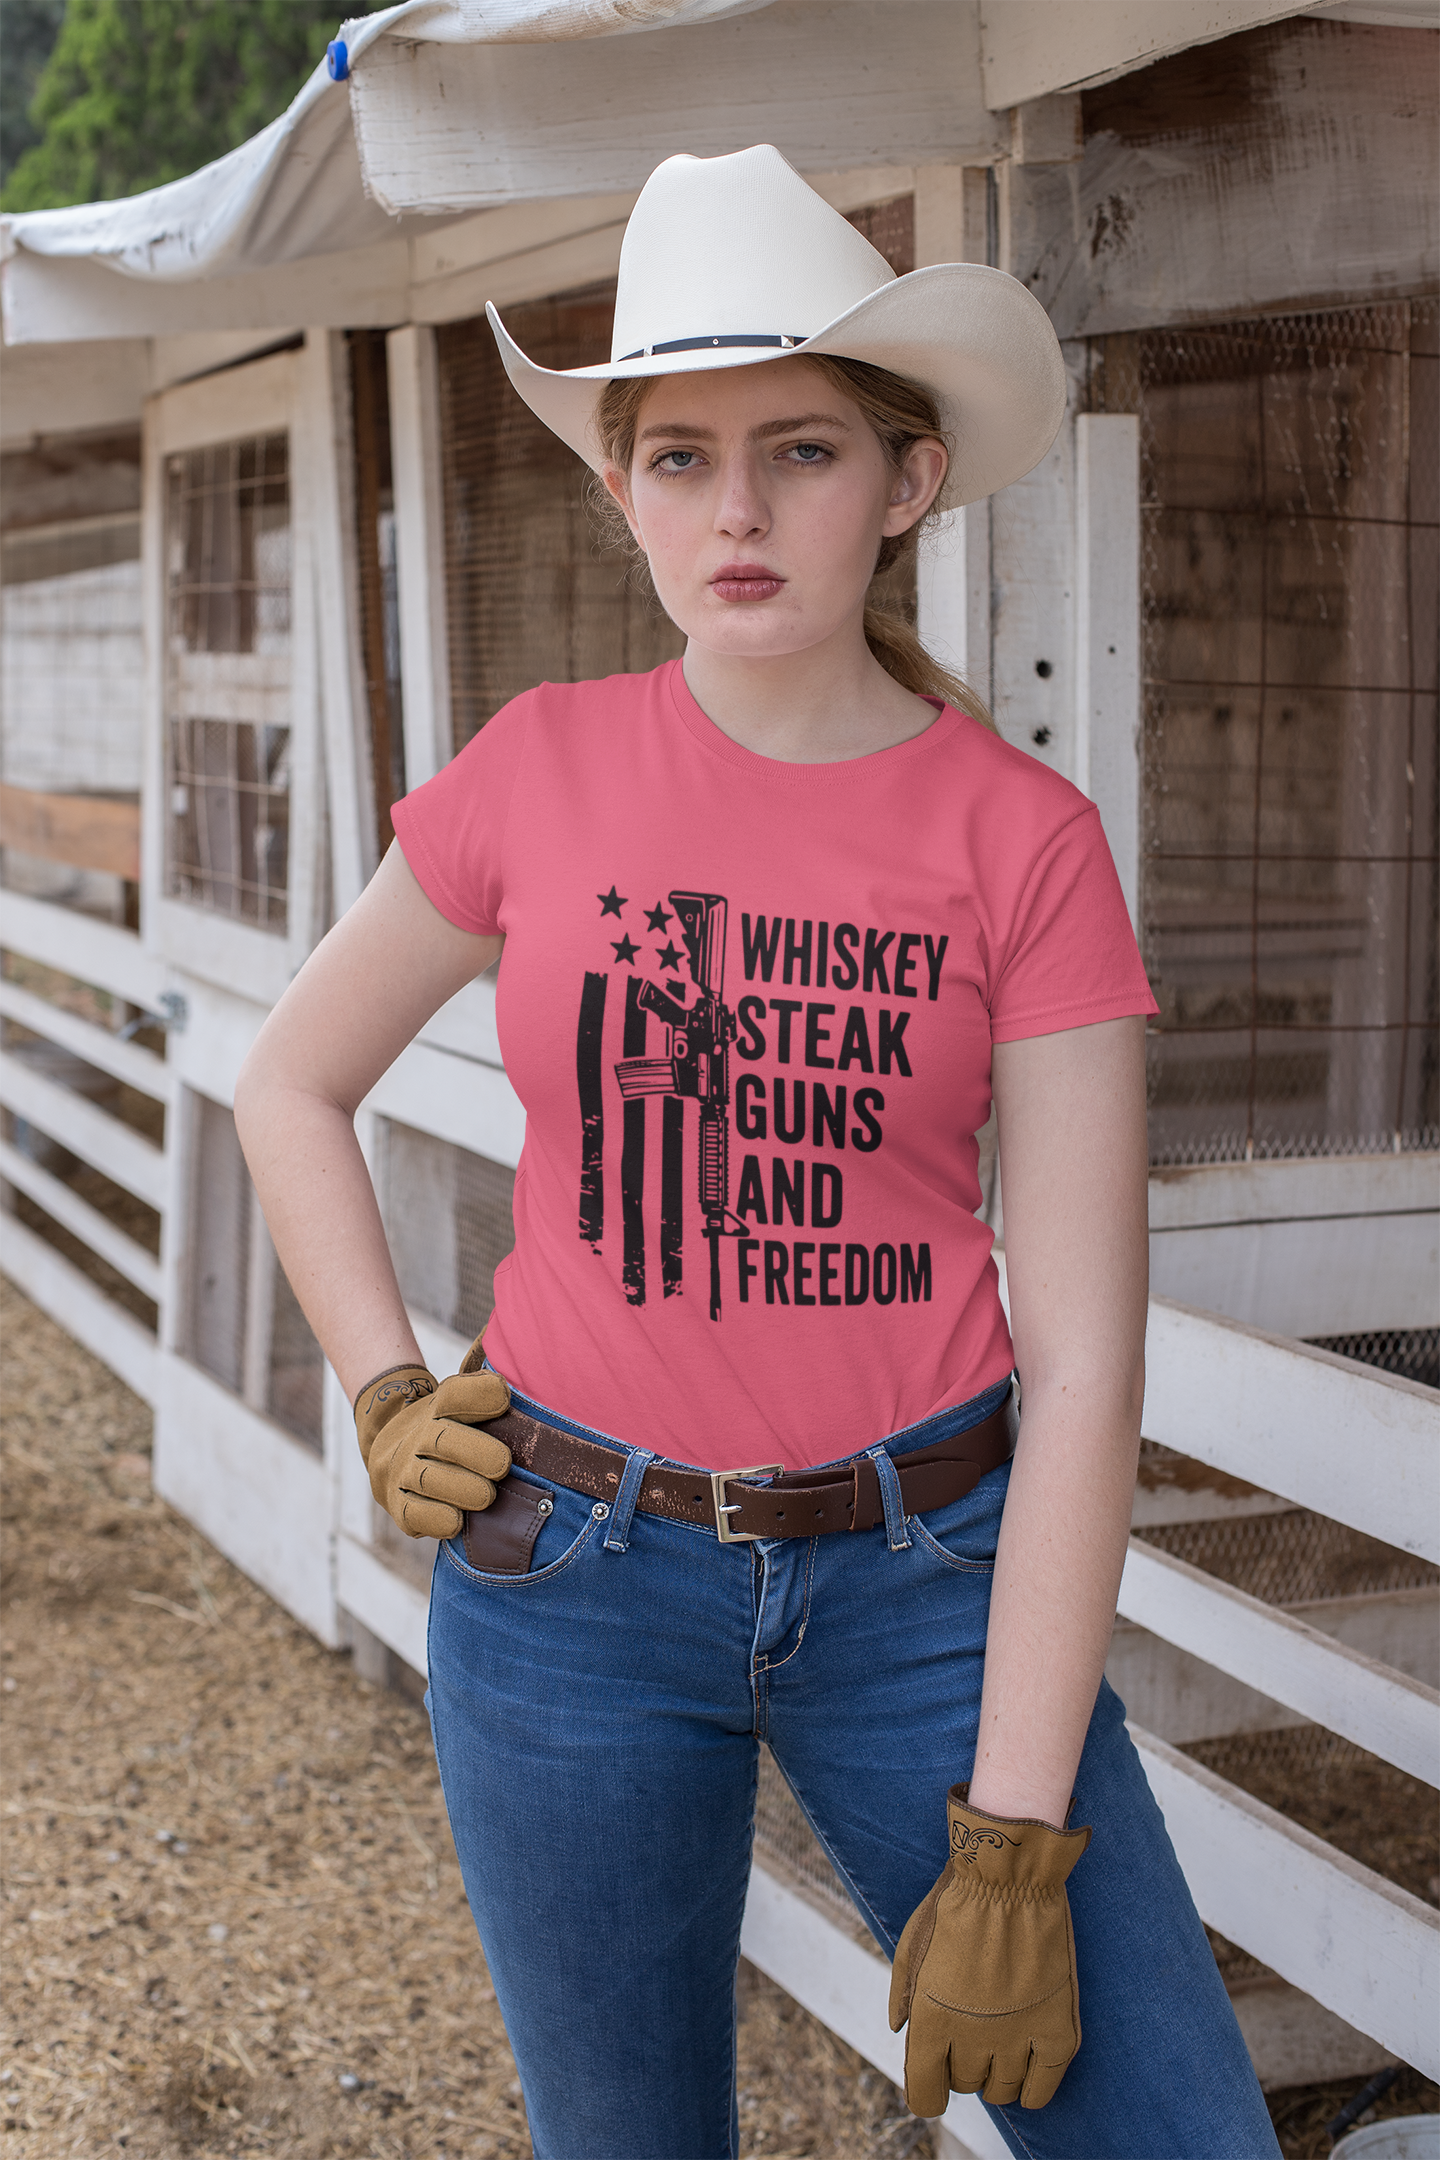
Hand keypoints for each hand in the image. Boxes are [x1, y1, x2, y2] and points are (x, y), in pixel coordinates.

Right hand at [354, 1365, 510, 1538]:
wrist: (391, 1454)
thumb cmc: (446, 1435)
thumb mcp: (462, 1412)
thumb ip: (486, 1401)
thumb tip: (505, 1394)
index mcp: (438, 1409)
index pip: (454, 1395)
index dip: (479, 1393)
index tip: (504, 1399)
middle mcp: (417, 1437)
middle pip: (441, 1439)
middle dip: (475, 1453)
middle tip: (502, 1465)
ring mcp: (402, 1471)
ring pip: (428, 1479)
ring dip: (461, 1489)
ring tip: (487, 1496)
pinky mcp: (397, 1504)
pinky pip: (411, 1514)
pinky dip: (435, 1519)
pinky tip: (457, 1522)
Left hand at [888, 1785, 1089, 2113]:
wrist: (1011, 1874)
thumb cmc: (956, 1905)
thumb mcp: (912, 1944)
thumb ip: (903, 1994)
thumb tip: (903, 2032)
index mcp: (931, 2020)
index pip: (925, 2097)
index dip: (928, 2088)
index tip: (934, 2072)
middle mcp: (972, 2038)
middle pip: (964, 2085)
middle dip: (962, 2063)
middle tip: (970, 2029)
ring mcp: (1017, 2037)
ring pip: (1001, 2090)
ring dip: (996, 2072)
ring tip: (999, 2041)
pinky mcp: (1057, 2031)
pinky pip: (1042, 2088)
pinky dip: (1032, 2086)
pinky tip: (1027, 2063)